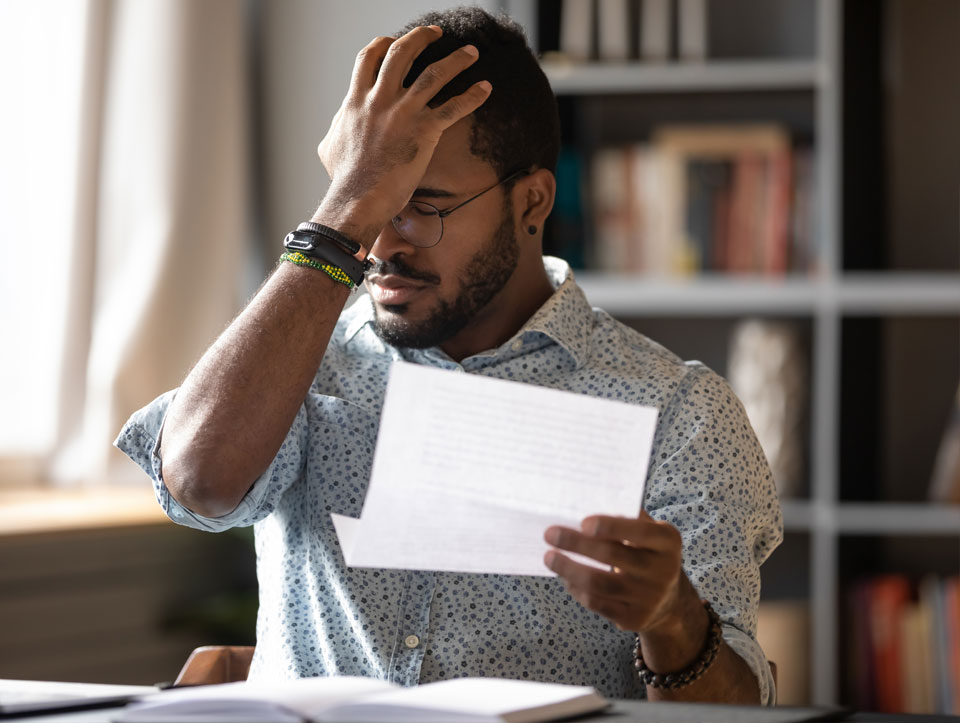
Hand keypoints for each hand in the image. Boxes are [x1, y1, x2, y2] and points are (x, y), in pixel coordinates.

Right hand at [316, 25, 491, 233]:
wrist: (358, 198)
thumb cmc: (344, 178)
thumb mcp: (329, 146)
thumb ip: (338, 127)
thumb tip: (338, 126)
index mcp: (356, 100)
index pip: (368, 58)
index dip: (382, 44)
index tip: (393, 39)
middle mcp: (380, 100)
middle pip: (402, 53)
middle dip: (421, 37)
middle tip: (436, 33)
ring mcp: (403, 113)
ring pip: (434, 73)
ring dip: (456, 60)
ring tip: (471, 52)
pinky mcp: (424, 131)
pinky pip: (453, 107)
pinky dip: (472, 96)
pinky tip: (486, 88)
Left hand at [543, 511, 686, 635]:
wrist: (668, 600)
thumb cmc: (646, 552)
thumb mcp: (647, 531)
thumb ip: (625, 517)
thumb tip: (582, 505)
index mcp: (668, 541)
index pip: (641, 532)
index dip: (612, 527)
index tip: (583, 522)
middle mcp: (664, 570)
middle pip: (613, 555)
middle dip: (577, 544)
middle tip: (550, 534)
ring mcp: (650, 598)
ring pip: (601, 583)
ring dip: (569, 569)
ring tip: (549, 557)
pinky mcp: (634, 618)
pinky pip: (598, 604)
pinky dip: (577, 590)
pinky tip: (566, 578)